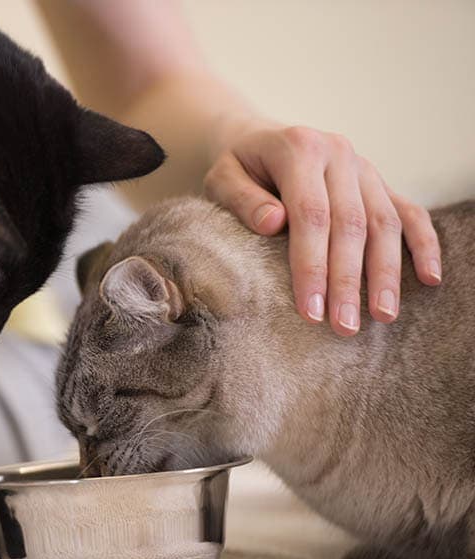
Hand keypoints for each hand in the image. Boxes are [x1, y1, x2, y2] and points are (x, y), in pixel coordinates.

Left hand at [203, 116, 440, 335]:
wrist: (256, 139)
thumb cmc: (236, 168)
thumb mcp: (221, 178)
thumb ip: (242, 199)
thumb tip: (274, 224)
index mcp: (300, 149)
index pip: (311, 215)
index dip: (312, 265)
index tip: (311, 310)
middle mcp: (338, 154)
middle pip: (351, 224)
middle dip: (348, 280)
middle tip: (345, 326)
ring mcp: (364, 167)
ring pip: (384, 222)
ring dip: (386, 272)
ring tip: (383, 316)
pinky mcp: (379, 183)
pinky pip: (409, 212)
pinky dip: (424, 244)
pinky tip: (430, 278)